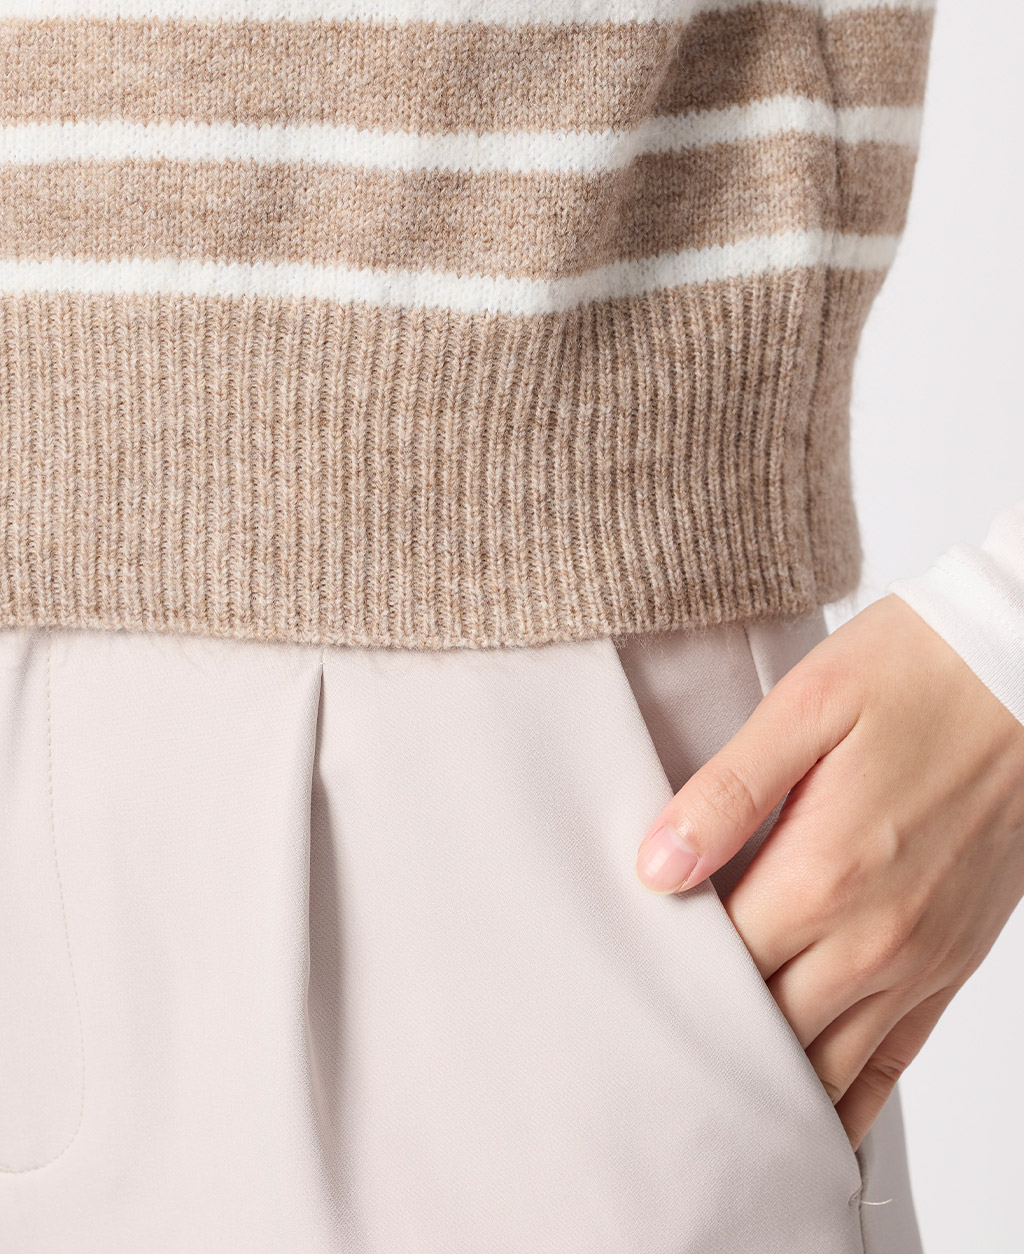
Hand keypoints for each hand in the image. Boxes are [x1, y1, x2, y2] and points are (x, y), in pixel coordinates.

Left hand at [634, 593, 1023, 1150]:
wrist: (1020, 673)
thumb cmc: (914, 675)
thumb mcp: (806, 708)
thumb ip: (726, 794)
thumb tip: (655, 869)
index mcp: (821, 872)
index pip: (715, 968)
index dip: (659, 979)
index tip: (617, 977)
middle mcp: (874, 937)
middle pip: (760, 1029)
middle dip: (698, 1039)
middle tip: (638, 1039)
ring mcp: (920, 960)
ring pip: (825, 1066)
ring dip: (762, 1083)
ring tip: (698, 1091)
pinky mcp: (952, 963)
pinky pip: (893, 1061)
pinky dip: (846, 1098)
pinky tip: (803, 1114)